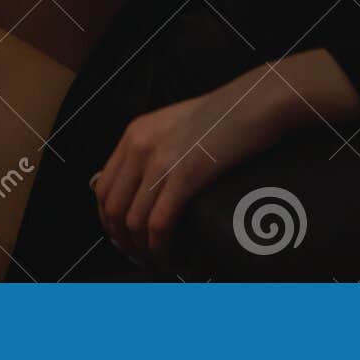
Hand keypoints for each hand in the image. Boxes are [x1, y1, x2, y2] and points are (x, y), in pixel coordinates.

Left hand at [91, 72, 285, 265]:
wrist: (256, 102)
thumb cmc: (226, 113)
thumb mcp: (176, 124)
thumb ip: (155, 149)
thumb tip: (144, 186)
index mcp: (135, 132)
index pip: (103, 185)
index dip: (107, 218)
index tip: (119, 234)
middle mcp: (140, 146)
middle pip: (113, 208)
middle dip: (122, 238)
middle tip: (136, 252)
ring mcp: (160, 160)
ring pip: (134, 220)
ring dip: (142, 247)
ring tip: (155, 257)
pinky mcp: (185, 176)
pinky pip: (159, 223)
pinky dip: (160, 246)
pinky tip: (169, 253)